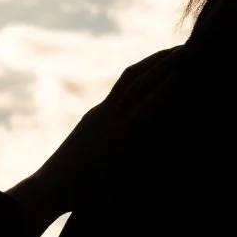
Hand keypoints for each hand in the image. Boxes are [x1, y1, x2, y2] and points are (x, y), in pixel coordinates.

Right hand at [7, 49, 185, 233]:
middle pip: (134, 76)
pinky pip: (146, 104)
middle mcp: (105, 112)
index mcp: (99, 118)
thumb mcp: (94, 165)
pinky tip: (182, 76)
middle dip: (159, 59)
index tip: (165, 57)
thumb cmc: (73, 191)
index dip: (145, 69)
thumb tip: (125, 159)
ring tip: (187, 49)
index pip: (125, 85)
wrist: (49, 190)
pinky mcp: (120, 133)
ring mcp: (110, 119)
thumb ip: (112, 157)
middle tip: (184, 45)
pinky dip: (164, 88)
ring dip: (165, 64)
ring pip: (140, 82)